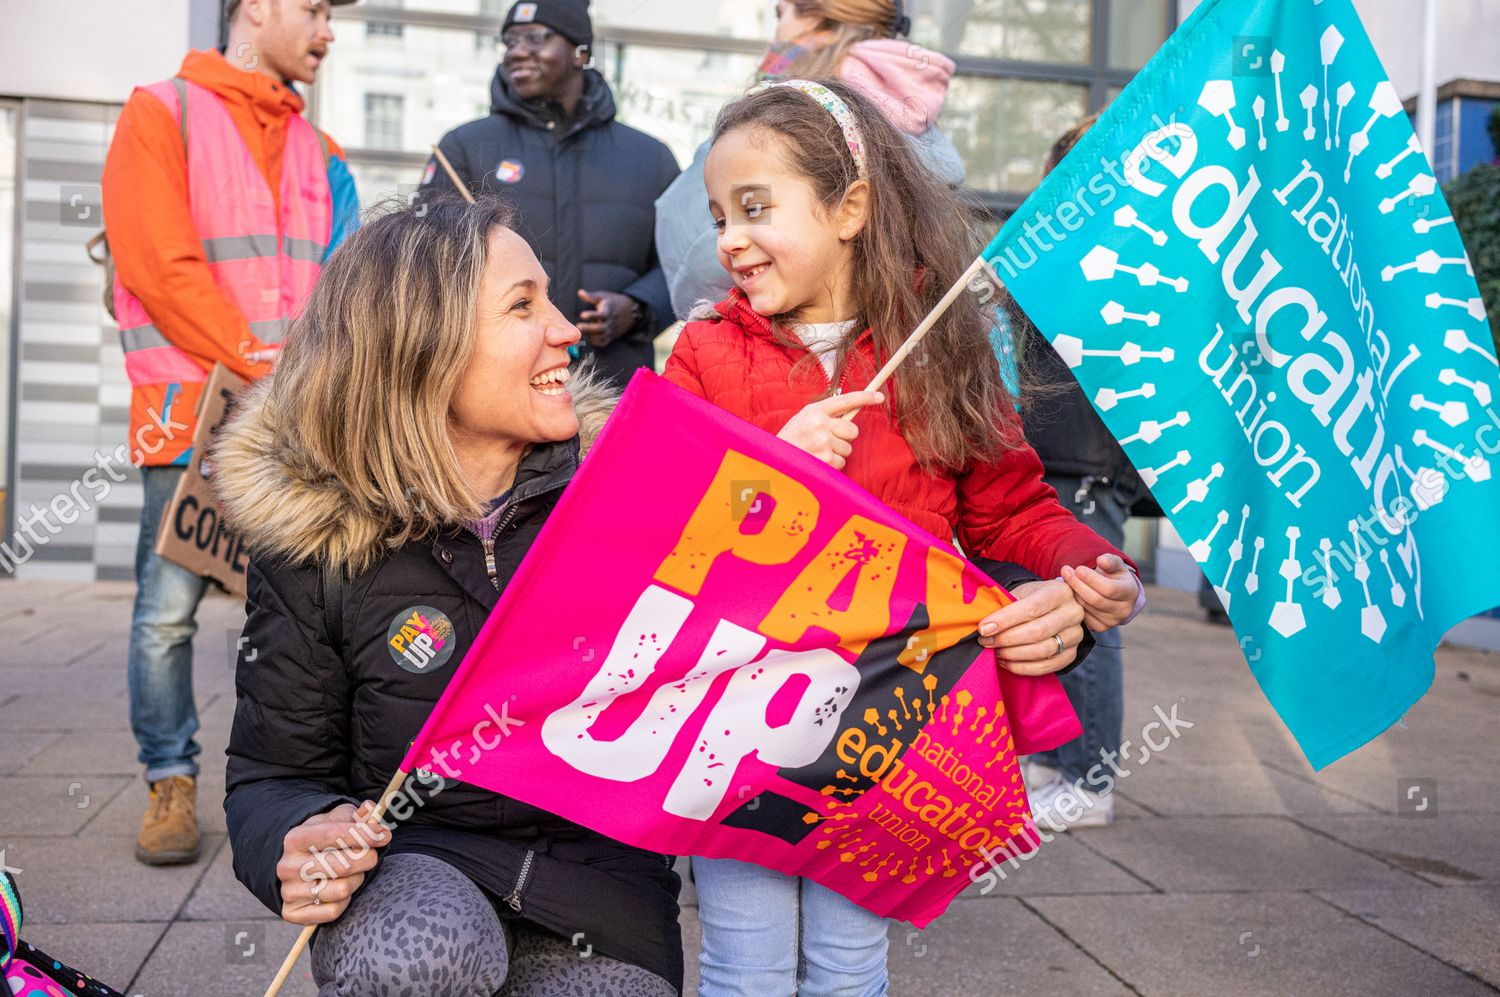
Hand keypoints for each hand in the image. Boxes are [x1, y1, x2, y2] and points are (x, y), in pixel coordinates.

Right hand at [277, 801, 390, 924]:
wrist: (298, 865)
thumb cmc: (323, 839)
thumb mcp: (336, 819)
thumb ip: (355, 814)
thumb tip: (369, 810)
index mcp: (295, 838)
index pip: (333, 835)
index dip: (363, 834)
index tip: (384, 834)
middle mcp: (288, 866)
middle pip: (341, 865)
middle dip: (366, 858)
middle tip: (373, 855)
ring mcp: (289, 891)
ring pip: (341, 889)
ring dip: (357, 879)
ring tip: (356, 872)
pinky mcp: (293, 913)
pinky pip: (333, 911)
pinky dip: (345, 900)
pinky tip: (342, 888)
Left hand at [577, 290, 639, 348]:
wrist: (630, 311)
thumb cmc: (613, 302)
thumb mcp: (603, 297)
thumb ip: (591, 296)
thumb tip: (579, 292)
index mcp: (608, 311)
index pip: (601, 315)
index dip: (592, 315)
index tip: (582, 315)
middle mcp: (610, 322)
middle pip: (600, 328)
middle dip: (589, 328)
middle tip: (578, 326)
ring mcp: (611, 331)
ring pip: (601, 337)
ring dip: (590, 335)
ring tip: (581, 331)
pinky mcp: (611, 336)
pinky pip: (603, 343)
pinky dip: (595, 342)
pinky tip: (589, 336)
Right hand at [776, 391, 884, 469]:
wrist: (772, 464)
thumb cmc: (789, 442)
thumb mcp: (802, 421)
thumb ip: (823, 416)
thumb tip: (848, 417)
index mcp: (813, 411)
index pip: (845, 400)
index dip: (865, 397)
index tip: (880, 397)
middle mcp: (819, 424)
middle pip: (853, 429)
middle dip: (844, 437)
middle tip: (825, 442)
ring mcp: (823, 442)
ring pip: (848, 448)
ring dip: (836, 453)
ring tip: (816, 453)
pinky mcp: (826, 460)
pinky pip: (842, 462)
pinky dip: (832, 465)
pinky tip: (816, 463)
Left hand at [977, 578, 1085, 675]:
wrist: (1052, 608)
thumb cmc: (1031, 599)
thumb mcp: (1021, 593)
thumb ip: (1005, 605)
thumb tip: (983, 625)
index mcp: (1060, 591)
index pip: (1032, 607)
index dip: (1005, 620)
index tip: (983, 629)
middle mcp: (1073, 612)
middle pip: (1038, 631)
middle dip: (1006, 639)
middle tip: (985, 642)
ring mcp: (1075, 635)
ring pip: (1042, 650)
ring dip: (1013, 654)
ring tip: (995, 651)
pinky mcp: (1071, 654)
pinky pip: (1046, 666)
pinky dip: (1022, 667)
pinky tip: (1006, 662)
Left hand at [1061, 553, 1141, 630]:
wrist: (1117, 594)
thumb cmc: (1114, 575)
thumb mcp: (1115, 564)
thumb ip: (1110, 561)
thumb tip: (1101, 560)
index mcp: (1130, 592)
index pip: (1109, 588)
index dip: (1091, 579)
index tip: (1078, 568)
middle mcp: (1124, 610)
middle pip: (1095, 599)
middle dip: (1078, 584)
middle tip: (1065, 571)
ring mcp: (1113, 621)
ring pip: (1087, 608)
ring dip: (1074, 593)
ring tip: (1066, 579)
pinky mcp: (1101, 627)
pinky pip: (1083, 617)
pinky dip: (1075, 605)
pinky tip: (1070, 593)